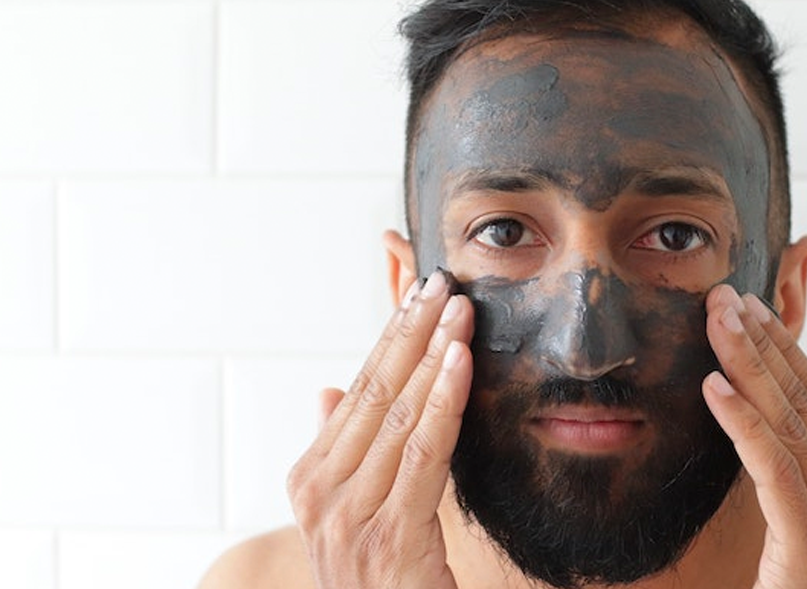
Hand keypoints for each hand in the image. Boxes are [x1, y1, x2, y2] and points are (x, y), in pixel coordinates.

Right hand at [287, 270, 473, 588]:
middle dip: (413, 331)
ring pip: (398, 416)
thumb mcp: (355, 510)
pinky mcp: (389, 538)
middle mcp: (321, 494)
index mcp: (311, 480)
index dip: (392, 336)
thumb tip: (331, 392)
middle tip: (444, 282)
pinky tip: (460, 364)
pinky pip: (422, 455)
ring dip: (433, 355)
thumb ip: (346, 450)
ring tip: (459, 311)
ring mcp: (349, 518)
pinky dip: (443, 403)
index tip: (421, 292)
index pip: (359, 389)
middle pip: (375, 392)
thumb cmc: (379, 578)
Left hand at [702, 285, 806, 588]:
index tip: (748, 306)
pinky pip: (775, 467)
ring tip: (714, 324)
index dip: (785, 349)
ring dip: (747, 367)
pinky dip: (744, 423)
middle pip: (806, 403)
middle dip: (761, 344)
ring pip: (789, 426)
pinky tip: (714, 388)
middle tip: (722, 296)